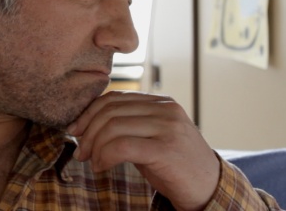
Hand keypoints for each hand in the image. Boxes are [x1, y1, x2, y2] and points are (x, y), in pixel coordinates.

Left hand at [67, 91, 219, 210]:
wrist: (210, 188)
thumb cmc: (175, 165)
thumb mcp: (151, 137)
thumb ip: (128, 125)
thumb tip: (86, 124)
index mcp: (161, 102)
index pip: (114, 98)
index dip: (88, 113)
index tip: (75, 130)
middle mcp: (166, 109)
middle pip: (110, 111)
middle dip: (87, 132)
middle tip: (80, 152)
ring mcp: (168, 128)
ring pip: (113, 127)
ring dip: (94, 147)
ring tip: (92, 162)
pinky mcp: (166, 149)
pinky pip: (122, 146)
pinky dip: (104, 156)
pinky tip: (101, 166)